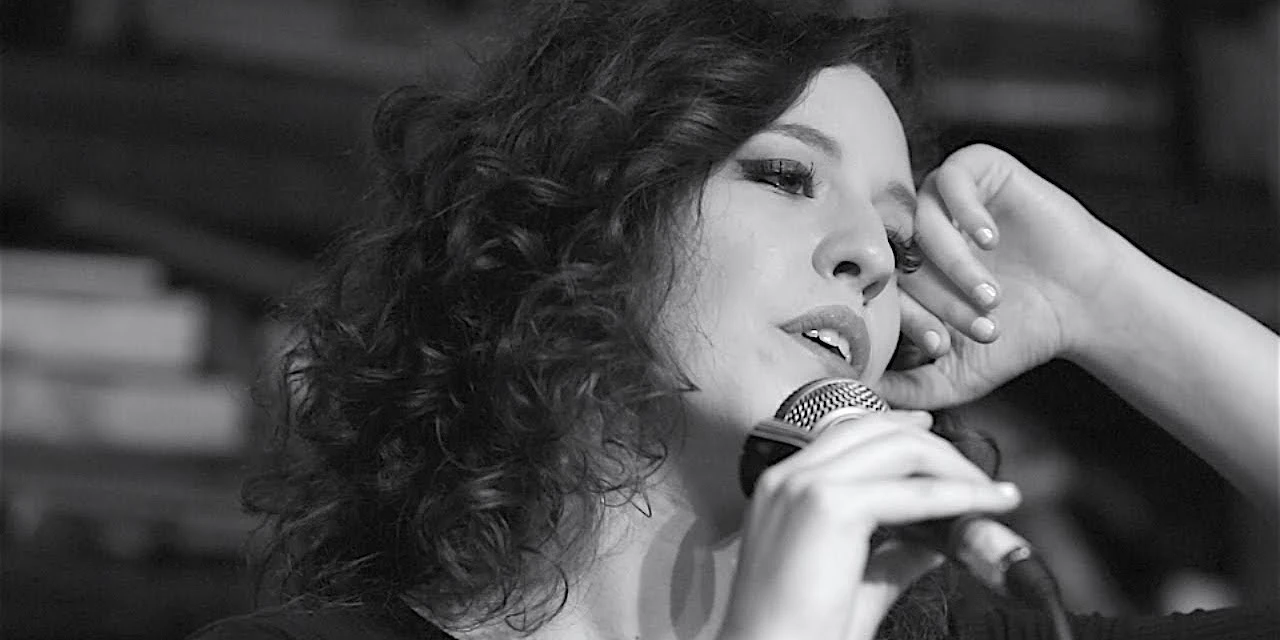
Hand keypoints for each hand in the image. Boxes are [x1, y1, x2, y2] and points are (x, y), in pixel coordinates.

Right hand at [719, 410, 1020, 639]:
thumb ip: (894, 553)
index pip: (848, 435)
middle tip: (977, 477)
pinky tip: (984, 506)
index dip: (899, 429)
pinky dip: (957, 495)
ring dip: (952, 467)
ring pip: (897, 449)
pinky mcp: (829, 506)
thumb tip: (937, 536)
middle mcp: (788, 478)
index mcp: (781, 489)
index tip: (936, 435)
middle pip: (875, 430)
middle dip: (935, 448)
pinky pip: (912, 491)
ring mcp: (805, 486)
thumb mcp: (854, 584)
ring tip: (988, 493)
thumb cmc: (797, 634)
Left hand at [879, 144, 1123, 408]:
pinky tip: (990, 239)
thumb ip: (911, 388)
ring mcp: (947, 201)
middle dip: (939, 298)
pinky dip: (966, 210)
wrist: (1084, 304)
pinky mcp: (981, 171)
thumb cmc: (1020, 334)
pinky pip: (952, 177)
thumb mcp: (959, 373)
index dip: (908, 319)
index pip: (882, 288)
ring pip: (923, 221)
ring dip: (955, 264)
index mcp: (907, 272)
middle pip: (901, 256)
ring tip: (991, 294)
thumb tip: (861, 393)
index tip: (941, 344)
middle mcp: (920, 233)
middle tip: (980, 324)